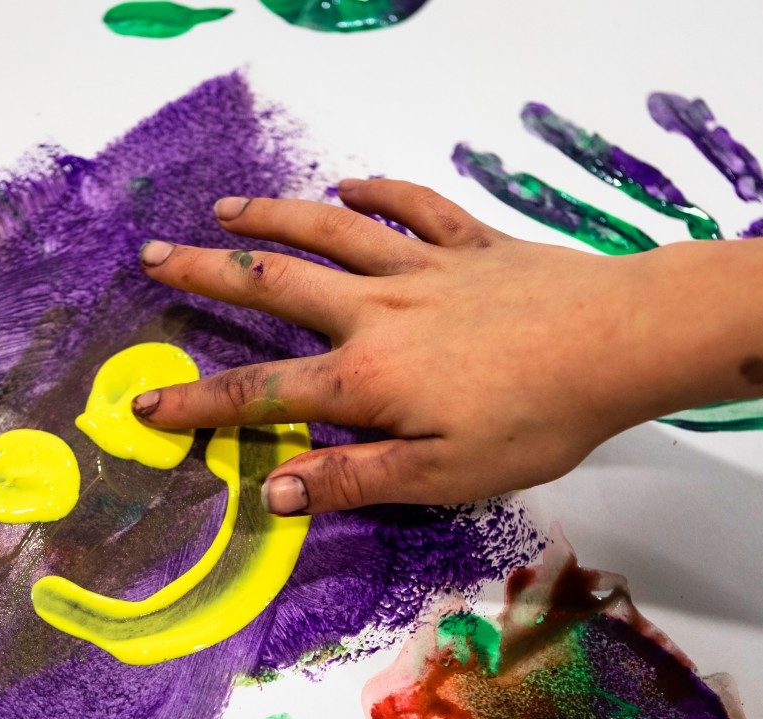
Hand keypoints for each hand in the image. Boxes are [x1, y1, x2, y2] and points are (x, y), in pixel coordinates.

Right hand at [133, 179, 672, 514]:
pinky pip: (412, 206)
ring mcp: (422, 269)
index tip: (142, 405)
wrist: (620, 342)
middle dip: (209, 273)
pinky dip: (376, 190)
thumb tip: (275, 490)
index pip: (261, 392)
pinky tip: (348, 184)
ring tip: (224, 209)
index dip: (198, 403)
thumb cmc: (535, 421)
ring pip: (330, 233)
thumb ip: (355, 478)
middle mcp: (377, 312)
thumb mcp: (442, 474)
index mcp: (365, 379)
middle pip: (276, 286)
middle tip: (155, 255)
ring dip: (271, 219)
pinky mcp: (469, 244)